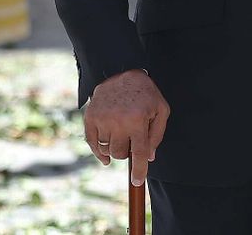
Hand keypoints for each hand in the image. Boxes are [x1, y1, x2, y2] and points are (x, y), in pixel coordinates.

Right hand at [84, 69, 169, 187]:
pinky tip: (105, 155)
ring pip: (107, 150)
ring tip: (120, 134)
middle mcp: (118, 122)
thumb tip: (149, 157)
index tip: (137, 181)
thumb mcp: (160, 109)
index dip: (139, 171)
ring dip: (114, 147)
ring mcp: (102, 119)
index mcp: (137, 120)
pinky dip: (98, 151)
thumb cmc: (144, 92)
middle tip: (131, 139)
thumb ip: (157, 134)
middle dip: (127, 152)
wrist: (120, 70)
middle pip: (121, 154)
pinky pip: (92, 143)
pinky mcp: (90, 117)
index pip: (139, 153)